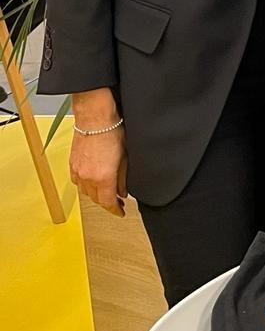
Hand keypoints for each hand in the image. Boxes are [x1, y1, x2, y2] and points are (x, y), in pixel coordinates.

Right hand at [68, 91, 126, 216]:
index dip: (115, 210)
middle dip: (107, 203)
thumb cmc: (112, 132)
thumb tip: (123, 192)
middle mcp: (87, 177)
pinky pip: (78, 182)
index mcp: (103, 177)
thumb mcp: (126, 157)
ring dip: (96, 195)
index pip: (107, 203)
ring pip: (86, 192)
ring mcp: (77, 171)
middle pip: (96, 199)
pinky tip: (93, 182)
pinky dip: (86, 186)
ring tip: (107, 192)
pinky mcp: (72, 164)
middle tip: (117, 202)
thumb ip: (124, 178)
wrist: (95, 118)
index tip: (121, 212)